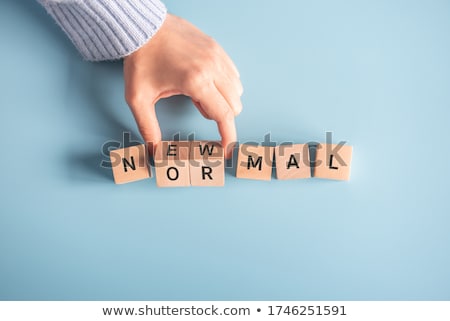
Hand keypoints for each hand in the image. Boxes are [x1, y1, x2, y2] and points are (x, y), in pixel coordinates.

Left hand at [123, 14, 242, 157]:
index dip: (228, 136)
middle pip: (234, 105)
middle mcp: (212, 68)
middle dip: (221, 115)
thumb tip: (154, 150)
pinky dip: (225, 83)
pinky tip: (204, 80)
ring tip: (197, 91)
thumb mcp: (138, 97)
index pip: (224, 115)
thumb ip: (148, 127)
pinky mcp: (217, 48)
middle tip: (196, 106)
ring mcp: (217, 55)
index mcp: (196, 81)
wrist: (143, 27)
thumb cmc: (141, 59)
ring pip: (236, 89)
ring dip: (223, 99)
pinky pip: (233, 73)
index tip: (227, 149)